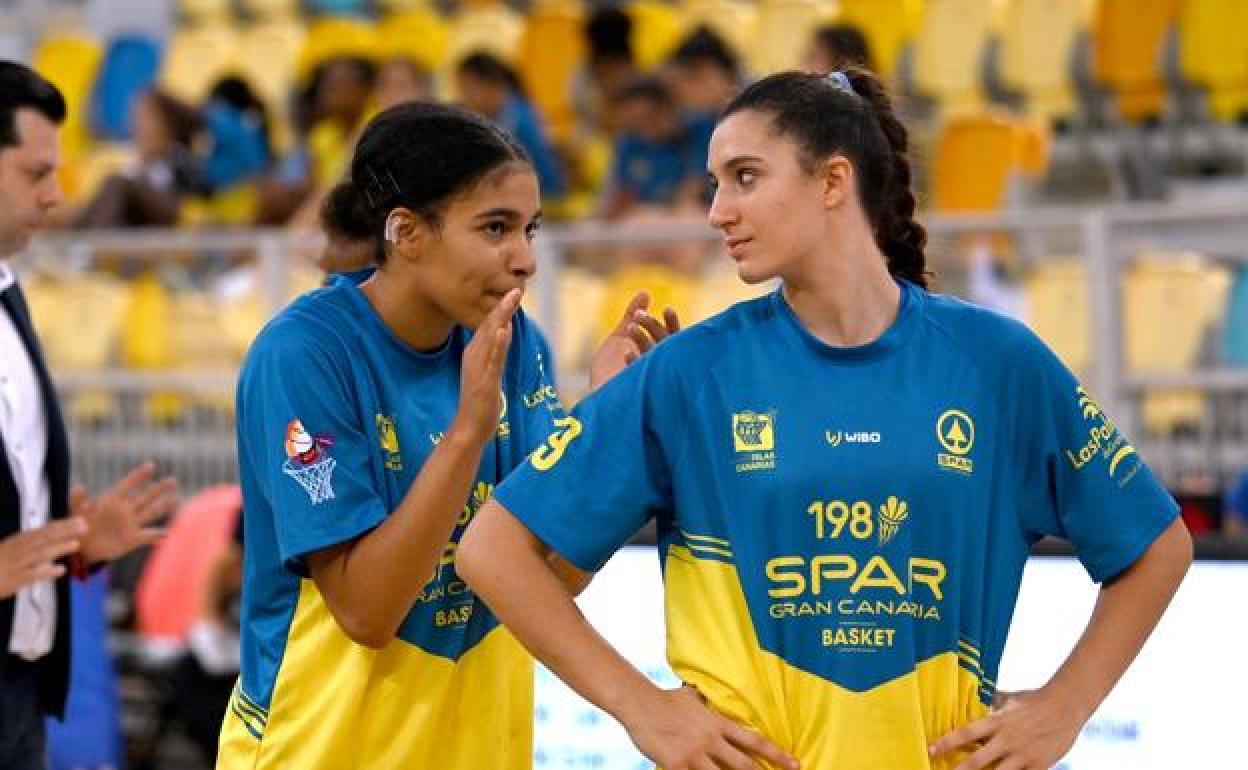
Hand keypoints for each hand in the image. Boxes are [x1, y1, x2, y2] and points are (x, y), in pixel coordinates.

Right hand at [0, 518, 86, 597]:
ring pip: (39, 554)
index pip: (43, 530)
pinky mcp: (14, 580)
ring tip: (75, 545)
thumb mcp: (12, 549)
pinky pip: (32, 575)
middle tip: (84, 527)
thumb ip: (31, 543)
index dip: (62, 524)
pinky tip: (61, 570)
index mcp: (18, 541)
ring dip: (58, 548)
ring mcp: (16, 564)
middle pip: (43, 538)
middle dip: (65, 531)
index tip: (79, 520)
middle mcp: (18, 550)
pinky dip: (46, 571)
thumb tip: (53, 536)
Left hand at [76, 461, 177, 563]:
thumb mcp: (74, 511)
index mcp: (112, 500)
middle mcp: (126, 509)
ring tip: (176, 501)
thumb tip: (79, 487)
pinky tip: (168, 535)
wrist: (81, 547)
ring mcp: (131, 523)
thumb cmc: (77, 525)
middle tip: (172, 480)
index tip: (150, 465)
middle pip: (145, 496)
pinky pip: (148, 536)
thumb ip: (78, 500)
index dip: (138, 476)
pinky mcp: (132, 538)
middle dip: (158, 489)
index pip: (128, 485)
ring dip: (163, 507)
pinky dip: (158, 536)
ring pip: (151, 513)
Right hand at [453, 289, 520, 443]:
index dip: (501, 307)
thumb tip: (504, 329)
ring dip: (501, 317)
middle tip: (516, 288)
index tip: (514, 291)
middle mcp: (474, 356)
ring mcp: (478, 368)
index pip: (488, 325)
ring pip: (490, 338)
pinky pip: (492, 360)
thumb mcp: (488, 370)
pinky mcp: (484, 382)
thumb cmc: (480, 400)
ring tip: (511, 300)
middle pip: (488, 326)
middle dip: (502, 306)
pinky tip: (503, 330)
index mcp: (475, 352)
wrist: (469, 427)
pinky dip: (498, 344)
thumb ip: (496, 350)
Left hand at [588, 292, 680, 389]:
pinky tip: (627, 353)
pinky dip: (636, 362)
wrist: (595, 396)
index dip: (672, 323)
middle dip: (652, 326)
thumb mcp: (622, 335)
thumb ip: (634, 313)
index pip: (673, 337)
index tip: (667, 309)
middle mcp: (659, 366)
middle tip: (637, 315)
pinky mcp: (639, 389)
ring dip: (643, 339)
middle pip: (664, 343)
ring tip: (631, 328)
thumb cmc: (611, 366)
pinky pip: (642, 374)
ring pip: (654, 355)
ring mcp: (651, 378)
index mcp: (659, 354)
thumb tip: (645, 292)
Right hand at [623, 684, 797, 769]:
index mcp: (717, 724)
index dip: (776, 754)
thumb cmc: (667, 699)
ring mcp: (693, 754)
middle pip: (743, 765)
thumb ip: (707, 703)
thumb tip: (711, 698)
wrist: (640, 703)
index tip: (794, 763)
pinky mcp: (676, 765)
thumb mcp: (693, 698)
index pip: (753, 741)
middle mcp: (710, 740)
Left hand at [929, 688, 1086, 769]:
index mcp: (997, 722)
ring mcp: (1024, 755)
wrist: (1066, 704)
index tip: (930, 750)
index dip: (946, 742)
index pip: (966, 733)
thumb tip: (974, 698)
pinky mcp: (1039, 766)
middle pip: (978, 760)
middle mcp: (1007, 740)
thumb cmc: (1035, 699)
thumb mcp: (1009, 699)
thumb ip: (992, 703)